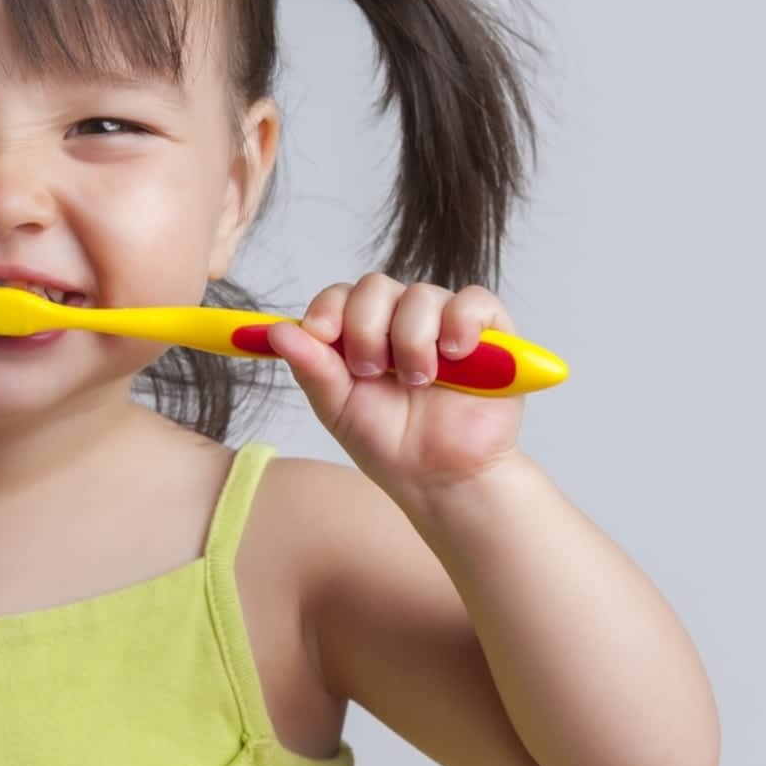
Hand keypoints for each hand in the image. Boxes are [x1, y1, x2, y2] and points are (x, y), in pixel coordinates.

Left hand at [264, 273, 525, 503]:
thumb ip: (311, 367)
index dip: (328, 309)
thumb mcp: (338, 408)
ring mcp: (445, 323)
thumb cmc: (390, 444)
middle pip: (375, 286)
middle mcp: (402, 320)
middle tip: (372, 372)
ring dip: (412, 340)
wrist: (440, 478)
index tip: (321, 335)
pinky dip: (461, 322)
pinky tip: (453, 354)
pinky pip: (474, 301)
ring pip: (422, 295)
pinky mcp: (490, 332)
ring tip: (418, 382)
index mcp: (362, 333)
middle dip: (366, 328)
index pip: (340, 295)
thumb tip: (275, 330)